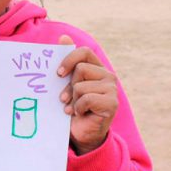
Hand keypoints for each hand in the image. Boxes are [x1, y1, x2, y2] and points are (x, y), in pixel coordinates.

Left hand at [56, 35, 117, 154]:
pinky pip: (87, 98)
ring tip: (74, 108)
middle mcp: (107, 75)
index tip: (58, 73)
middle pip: (80, 69)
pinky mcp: (112, 103)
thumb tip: (63, 37)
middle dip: (68, 86)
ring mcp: (112, 89)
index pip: (84, 51)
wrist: (81, 133)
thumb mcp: (66, 83)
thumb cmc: (72, 106)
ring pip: (81, 86)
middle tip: (65, 99)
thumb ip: (66, 61)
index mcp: (97, 67)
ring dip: (73, 100)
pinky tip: (80, 114)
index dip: (69, 59)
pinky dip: (78, 108)